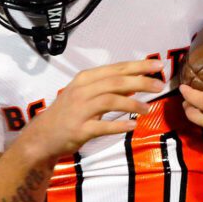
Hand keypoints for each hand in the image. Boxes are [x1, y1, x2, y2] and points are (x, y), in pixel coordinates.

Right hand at [21, 59, 164, 158]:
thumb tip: (135, 83)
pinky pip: (102, 126)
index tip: (158, 65)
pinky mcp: (79, 129)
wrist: (43, 136)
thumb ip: (108, 87)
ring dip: (131, 104)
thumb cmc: (68, 113)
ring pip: (110, 101)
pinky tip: (132, 126)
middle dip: (140, 82)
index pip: (116, 69)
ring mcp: (80, 110)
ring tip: (147, 109)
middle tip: (159, 85)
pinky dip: (118, 125)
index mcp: (85, 79)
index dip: (138, 66)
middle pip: (116, 82)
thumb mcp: (85, 94)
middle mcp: (82, 91)